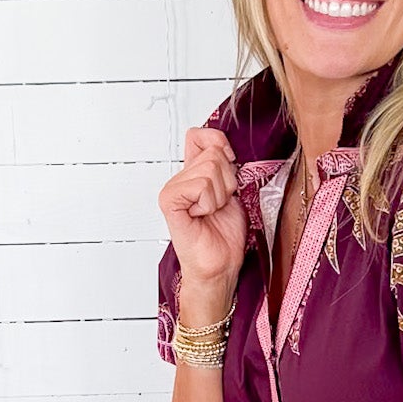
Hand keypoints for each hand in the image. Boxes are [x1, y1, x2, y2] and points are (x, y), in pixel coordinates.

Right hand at [158, 126, 247, 295]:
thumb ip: (226, 167)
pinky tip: (202, 216)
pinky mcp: (169, 201)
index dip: (220, 144)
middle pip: (213, 153)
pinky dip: (209, 202)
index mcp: (193, 173)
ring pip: (210, 169)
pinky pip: (199, 186)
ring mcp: (172, 189)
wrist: (219, 266)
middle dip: (227, 181)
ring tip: (212, 212)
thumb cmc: (225, 236)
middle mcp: (181, 178)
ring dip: (220, 195)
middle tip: (219, 204)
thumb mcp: (233, 192)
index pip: (200, 135)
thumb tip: (227, 147)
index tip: (230, 166)